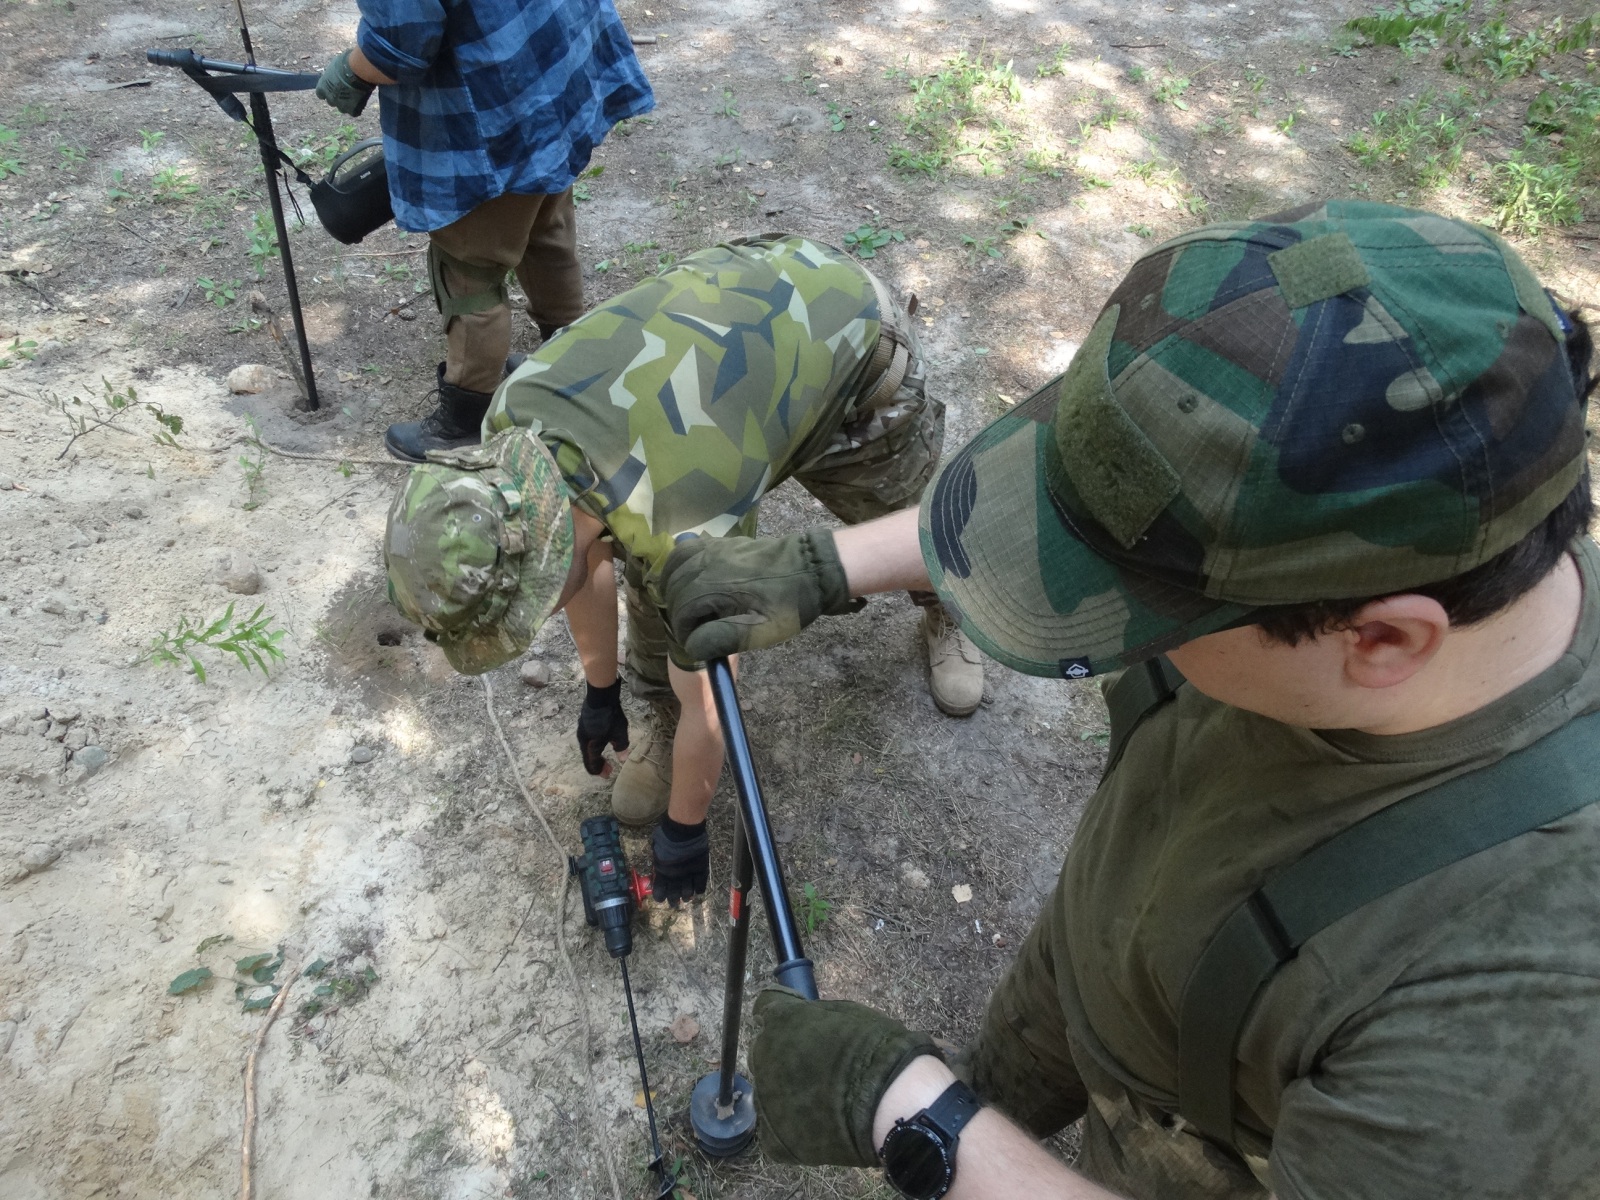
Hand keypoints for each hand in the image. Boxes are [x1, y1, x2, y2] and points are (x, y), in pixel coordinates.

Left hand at [316, 49, 374, 116]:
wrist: (359, 71)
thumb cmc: (346, 63)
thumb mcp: (335, 65)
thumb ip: (334, 73)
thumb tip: (338, 70)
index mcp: (322, 87)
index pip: (320, 93)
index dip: (327, 91)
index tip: (333, 87)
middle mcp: (330, 98)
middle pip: (331, 101)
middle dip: (337, 97)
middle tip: (346, 91)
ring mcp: (341, 106)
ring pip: (343, 108)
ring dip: (347, 103)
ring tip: (355, 95)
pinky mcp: (353, 110)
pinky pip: (355, 111)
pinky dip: (358, 107)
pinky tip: (362, 99)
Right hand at [576, 680, 628, 775]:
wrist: (601, 696)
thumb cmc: (611, 717)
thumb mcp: (620, 734)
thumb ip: (621, 748)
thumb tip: (623, 759)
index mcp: (590, 747)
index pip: (592, 765)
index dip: (600, 772)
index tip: (609, 774)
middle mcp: (583, 741)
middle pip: (588, 758)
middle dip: (599, 764)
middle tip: (609, 768)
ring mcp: (581, 731)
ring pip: (587, 749)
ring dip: (596, 755)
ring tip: (605, 756)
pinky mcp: (583, 723)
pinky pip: (588, 740)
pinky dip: (594, 746)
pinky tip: (602, 742)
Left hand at [650, 817, 707, 904]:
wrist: (683, 830)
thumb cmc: (667, 837)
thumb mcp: (656, 850)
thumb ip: (658, 862)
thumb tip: (658, 868)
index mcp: (662, 874)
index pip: (660, 893)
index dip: (660, 897)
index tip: (662, 897)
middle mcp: (675, 878)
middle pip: (674, 897)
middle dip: (674, 901)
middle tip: (675, 901)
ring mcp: (689, 875)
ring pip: (688, 894)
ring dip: (686, 896)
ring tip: (686, 896)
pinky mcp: (701, 871)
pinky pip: (701, 886)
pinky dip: (699, 890)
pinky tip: (697, 889)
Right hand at [661, 530, 860, 662]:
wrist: (813, 569)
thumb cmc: (788, 604)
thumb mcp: (760, 631)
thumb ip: (722, 638)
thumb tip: (691, 645)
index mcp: (714, 588)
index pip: (680, 613)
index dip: (684, 633)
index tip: (697, 645)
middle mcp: (707, 565)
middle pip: (673, 589)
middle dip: (677, 612)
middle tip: (694, 630)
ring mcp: (714, 550)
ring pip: (675, 566)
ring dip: (672, 587)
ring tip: (685, 606)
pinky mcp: (722, 543)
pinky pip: (688, 549)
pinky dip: (679, 564)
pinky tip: (688, 578)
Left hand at [750, 986, 939, 1165]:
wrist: (887, 1100)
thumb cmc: (876, 1050)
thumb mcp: (848, 1015)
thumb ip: (817, 1018)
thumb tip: (807, 1020)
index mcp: (780, 1020)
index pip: (767, 1009)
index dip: (784, 1019)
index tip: (798, 1027)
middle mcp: (762, 1055)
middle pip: (766, 1054)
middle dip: (785, 1059)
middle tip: (819, 1071)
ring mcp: (764, 1097)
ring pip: (769, 1093)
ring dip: (788, 1095)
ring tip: (824, 1104)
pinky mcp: (773, 1137)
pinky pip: (775, 1132)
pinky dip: (791, 1132)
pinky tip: (818, 1128)